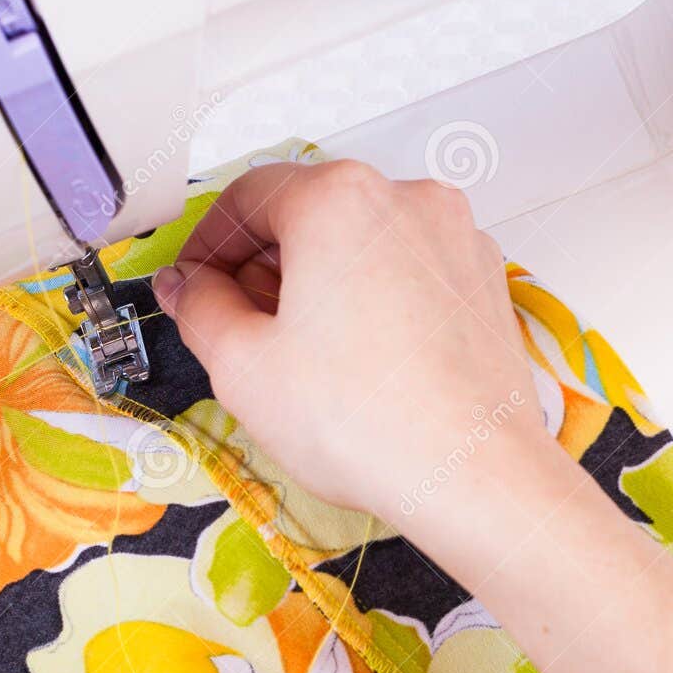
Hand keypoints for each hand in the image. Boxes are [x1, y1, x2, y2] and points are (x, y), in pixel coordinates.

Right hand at [154, 160, 547, 526]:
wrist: (474, 475)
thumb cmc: (367, 422)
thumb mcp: (242, 365)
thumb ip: (200, 308)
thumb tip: (189, 286)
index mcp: (339, 199)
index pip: (248, 197)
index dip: (207, 244)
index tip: (194, 285)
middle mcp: (405, 199)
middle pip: (309, 212)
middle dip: (263, 265)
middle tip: (236, 325)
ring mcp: (454, 236)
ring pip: (361, 240)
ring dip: (319, 281)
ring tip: (299, 352)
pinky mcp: (483, 279)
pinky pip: (408, 268)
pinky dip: (373, 295)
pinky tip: (358, 357)